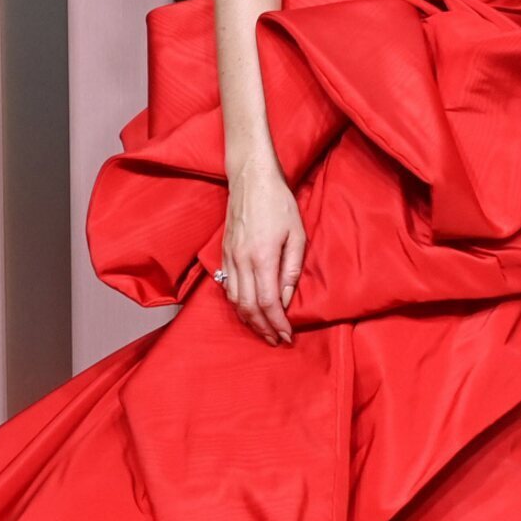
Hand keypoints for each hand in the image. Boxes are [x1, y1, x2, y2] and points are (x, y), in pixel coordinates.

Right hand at [217, 156, 305, 344]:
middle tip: (275, 340)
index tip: (287, 335)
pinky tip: (248, 310)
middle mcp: (242, 261)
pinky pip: (228, 287)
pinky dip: (238, 304)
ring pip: (235, 300)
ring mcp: (230, 258)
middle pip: (249, 307)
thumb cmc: (279, 204)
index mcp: (262, 258)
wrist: (250, 180)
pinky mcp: (224, 254)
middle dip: (263, 328)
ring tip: (263, 330)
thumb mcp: (297, 235)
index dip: (277, 323)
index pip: (268, 302)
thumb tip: (286, 299)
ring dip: (248, 320)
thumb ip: (292, 270)